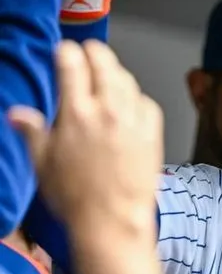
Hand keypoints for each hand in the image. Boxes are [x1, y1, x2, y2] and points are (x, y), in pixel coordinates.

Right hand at [8, 40, 162, 236]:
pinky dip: (137, 97)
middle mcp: (106, 111)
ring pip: (127, 80)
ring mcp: (132, 121)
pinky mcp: (152, 135)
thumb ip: (32, 132)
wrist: (112, 222)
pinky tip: (130, 102)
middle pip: (104, 63)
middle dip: (94, 52)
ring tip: (108, 74)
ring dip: (116, 71)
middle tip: (90, 52)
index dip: (67, 52)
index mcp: (76, 114)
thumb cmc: (76, 198)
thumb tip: (17, 114)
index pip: (72, 63)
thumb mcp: (43, 163)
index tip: (65, 51)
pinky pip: (147, 103)